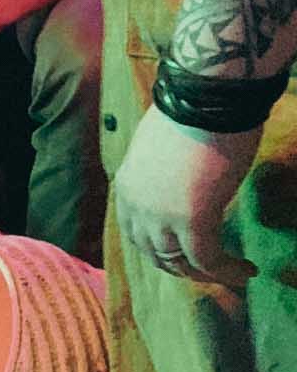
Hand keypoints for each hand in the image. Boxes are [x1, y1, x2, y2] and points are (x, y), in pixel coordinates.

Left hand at [115, 105, 259, 288]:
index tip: (184, 255)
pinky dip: (226, 270)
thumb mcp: (161, 150)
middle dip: (181, 267)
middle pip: (154, 253)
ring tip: (232, 273)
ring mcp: (160, 216)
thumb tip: (179, 185)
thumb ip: (162, 175)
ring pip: (180, 262)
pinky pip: (208, 259)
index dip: (160, 249)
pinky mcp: (193, 220)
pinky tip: (246, 271)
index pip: (135, 234)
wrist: (209, 97)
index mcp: (126, 188)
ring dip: (207, 273)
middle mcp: (135, 207)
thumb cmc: (194, 113)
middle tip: (210, 270)